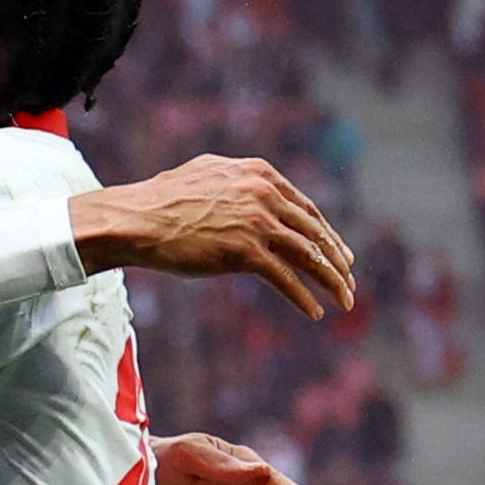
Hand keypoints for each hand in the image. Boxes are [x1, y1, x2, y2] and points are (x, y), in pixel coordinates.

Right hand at [71, 155, 355, 319]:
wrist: (136, 220)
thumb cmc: (161, 201)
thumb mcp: (208, 176)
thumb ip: (238, 183)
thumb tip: (253, 190)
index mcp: (258, 174)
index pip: (305, 208)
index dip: (326, 233)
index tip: (338, 252)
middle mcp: (264, 194)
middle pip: (314, 232)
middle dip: (337, 259)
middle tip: (349, 280)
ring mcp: (256, 222)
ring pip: (308, 256)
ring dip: (331, 281)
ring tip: (344, 301)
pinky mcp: (245, 252)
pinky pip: (286, 278)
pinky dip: (303, 297)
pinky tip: (314, 311)